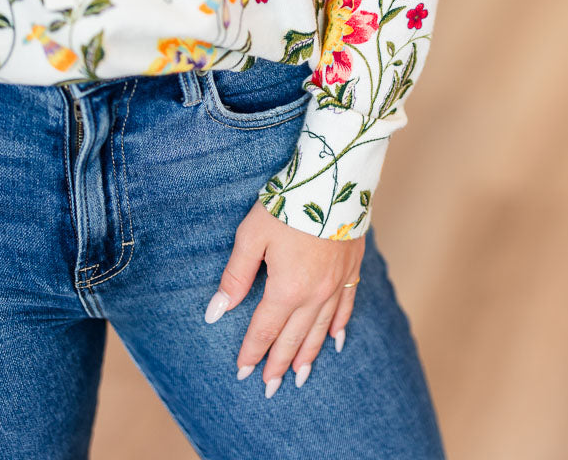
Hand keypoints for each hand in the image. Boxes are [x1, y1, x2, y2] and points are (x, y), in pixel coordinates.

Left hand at [204, 200, 364, 396]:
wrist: (334, 178)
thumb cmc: (287, 204)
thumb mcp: (251, 236)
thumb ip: (235, 276)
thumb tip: (216, 312)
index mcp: (287, 289)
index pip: (265, 330)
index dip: (252, 353)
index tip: (243, 373)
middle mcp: (314, 295)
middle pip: (294, 338)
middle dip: (279, 364)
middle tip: (270, 389)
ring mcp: (336, 283)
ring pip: (320, 330)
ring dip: (309, 355)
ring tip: (301, 377)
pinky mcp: (351, 269)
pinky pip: (346, 307)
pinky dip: (339, 327)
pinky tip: (336, 340)